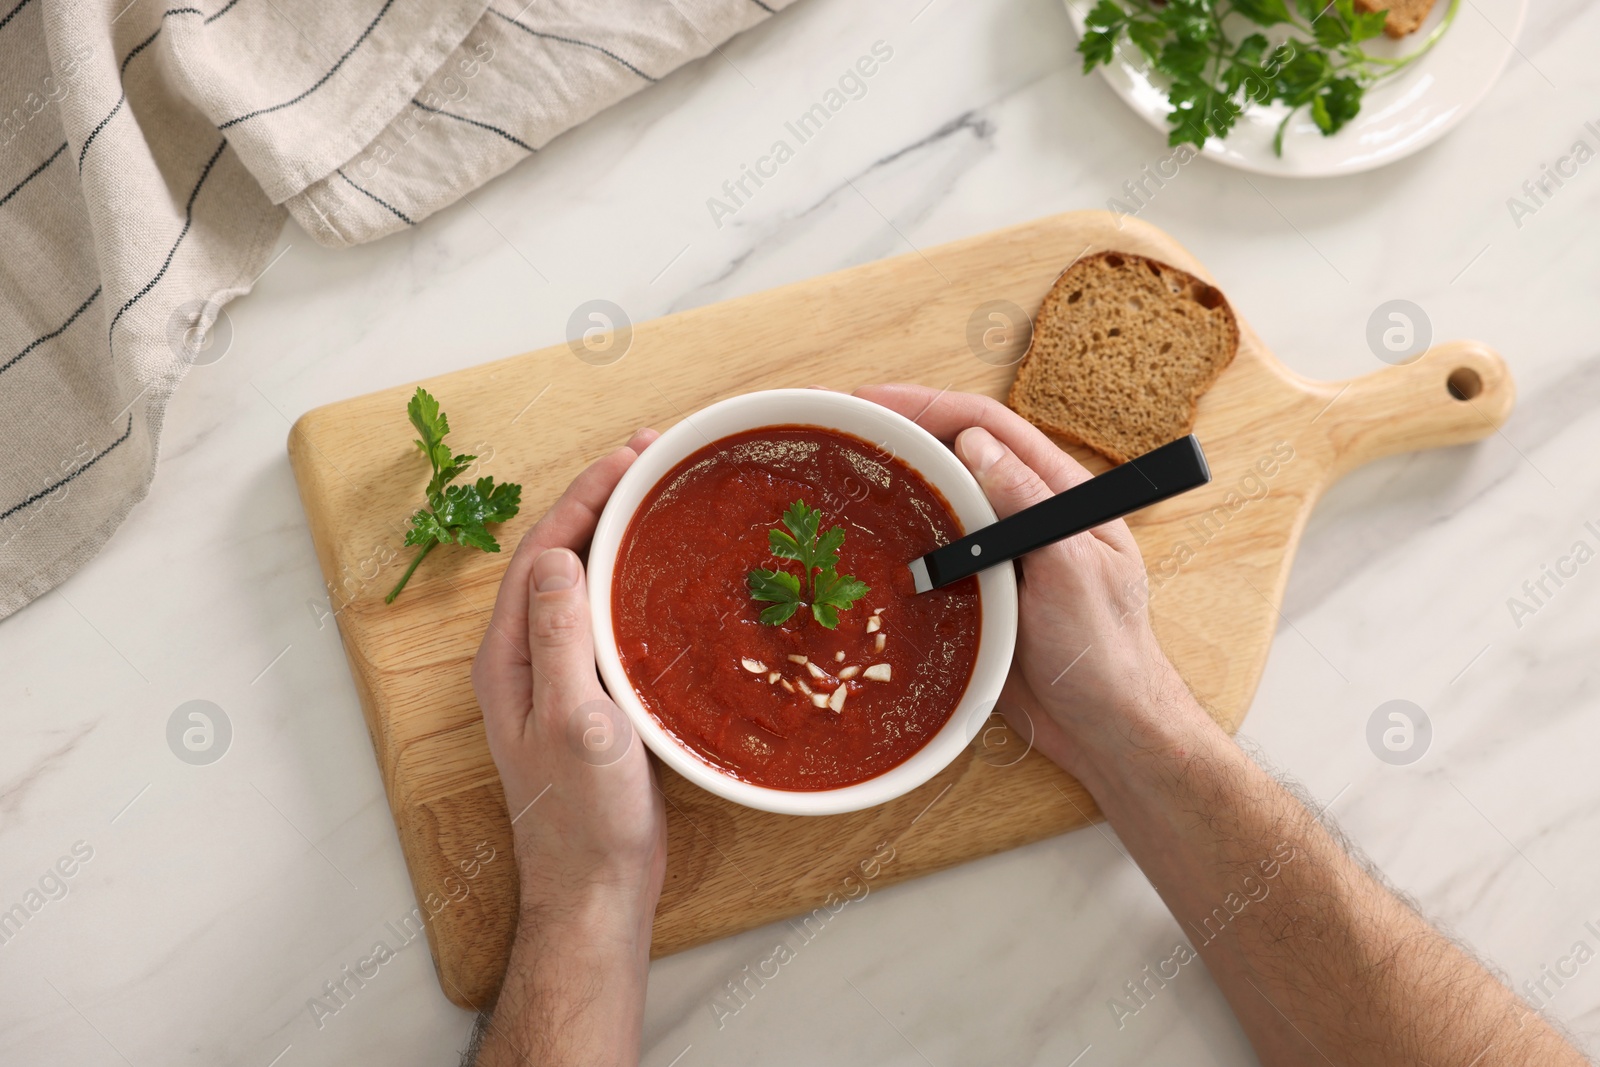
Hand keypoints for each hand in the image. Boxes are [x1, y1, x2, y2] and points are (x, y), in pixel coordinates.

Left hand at [471, 429, 666, 935]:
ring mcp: (558, 676)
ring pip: (585, 582)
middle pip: (559, 555)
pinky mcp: (592, 696)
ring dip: (618, 534)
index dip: (585, 496)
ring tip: (664, 496)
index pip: (542, 551)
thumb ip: (560, 637)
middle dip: (603, 500)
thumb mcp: (573, 719)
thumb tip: (563, 555)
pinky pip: (608, 617)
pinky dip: (634, 579)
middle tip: (657, 459)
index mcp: (509, 656)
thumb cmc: (581, 815)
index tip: (632, 455)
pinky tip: (668, 573)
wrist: (595, 886)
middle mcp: (526, 657)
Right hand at [853, 385, 1211, 784]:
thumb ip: (1029, 504)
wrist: (1104, 731)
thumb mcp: (1073, 569)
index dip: (930, 406)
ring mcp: (997, 557)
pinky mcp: (975, 597)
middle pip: (954, 456)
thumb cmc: (1105, 650)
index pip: (988, 427)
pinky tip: (856, 545)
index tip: (873, 401)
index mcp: (1058, 493)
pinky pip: (928, 558)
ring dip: (890, 486)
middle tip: (838, 430)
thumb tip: (974, 443)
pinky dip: (892, 544)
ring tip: (834, 475)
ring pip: (936, 504)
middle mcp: (1024, 515)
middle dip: (899, 436)